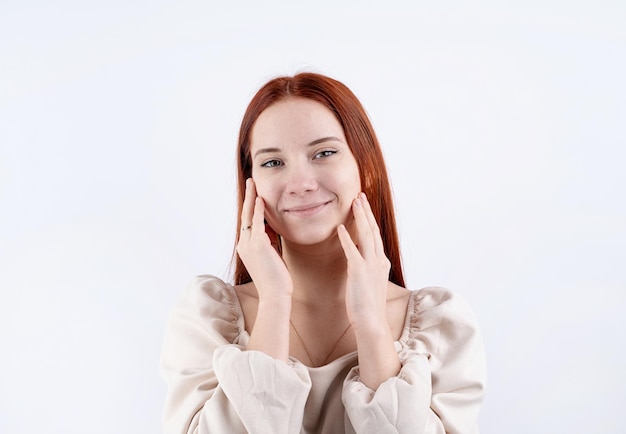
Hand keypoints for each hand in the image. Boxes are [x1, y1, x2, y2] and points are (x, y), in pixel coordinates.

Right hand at [236, 178, 292, 298]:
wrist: (275, 295)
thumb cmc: (276, 279)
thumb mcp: (271, 257)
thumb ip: (269, 243)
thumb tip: (272, 232)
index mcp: (246, 247)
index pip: (248, 222)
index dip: (250, 206)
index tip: (254, 194)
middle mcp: (244, 244)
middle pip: (245, 215)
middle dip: (248, 197)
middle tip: (251, 182)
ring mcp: (249, 245)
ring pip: (248, 215)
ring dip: (251, 198)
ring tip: (253, 183)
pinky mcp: (258, 246)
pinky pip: (257, 223)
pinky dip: (258, 210)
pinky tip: (259, 199)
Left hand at [337, 192, 390, 328]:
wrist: (372, 321)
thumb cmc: (368, 306)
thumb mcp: (369, 283)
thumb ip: (365, 269)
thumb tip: (357, 261)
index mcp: (381, 262)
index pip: (375, 235)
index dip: (370, 219)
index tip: (365, 205)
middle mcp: (379, 260)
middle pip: (372, 230)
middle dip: (366, 212)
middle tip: (360, 196)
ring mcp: (370, 265)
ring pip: (366, 235)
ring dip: (360, 217)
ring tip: (354, 203)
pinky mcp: (359, 271)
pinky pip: (352, 250)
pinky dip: (346, 238)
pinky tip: (340, 228)